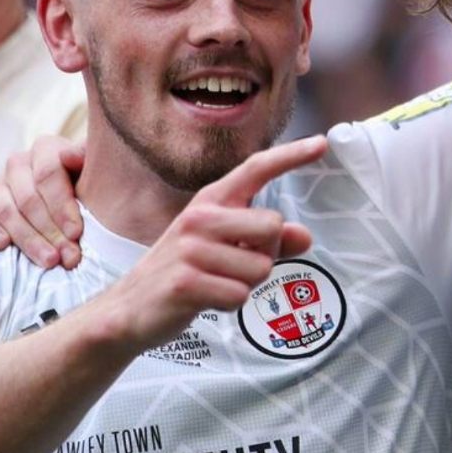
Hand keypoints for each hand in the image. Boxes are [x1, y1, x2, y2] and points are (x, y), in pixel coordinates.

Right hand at [0, 136, 85, 268]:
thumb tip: (70, 156)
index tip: (76, 233)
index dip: (62, 206)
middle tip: (68, 256)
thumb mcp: (96, 172)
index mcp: (46, 149)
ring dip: (28, 239)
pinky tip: (4, 245)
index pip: (48, 174)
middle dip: (50, 231)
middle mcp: (19, 163)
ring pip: (5, 210)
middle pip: (28, 198)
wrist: (72, 200)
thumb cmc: (88, 187)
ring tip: (49, 260)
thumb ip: (86, 161)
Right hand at [104, 135, 326, 350]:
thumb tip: (305, 236)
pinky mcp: (185, 282)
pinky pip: (239, 295)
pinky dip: (230, 304)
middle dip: (265, 254)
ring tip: (215, 284)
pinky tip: (205, 300)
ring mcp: (189, 249)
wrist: (129, 310)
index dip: (291, 156)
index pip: (255, 169)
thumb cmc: (184, 273)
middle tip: (234, 267)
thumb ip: (267, 241)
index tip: (321, 143)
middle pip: (273, 226)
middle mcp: (199, 217)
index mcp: (210, 202)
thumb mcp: (224, 249)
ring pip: (260, 268)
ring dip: (246, 284)